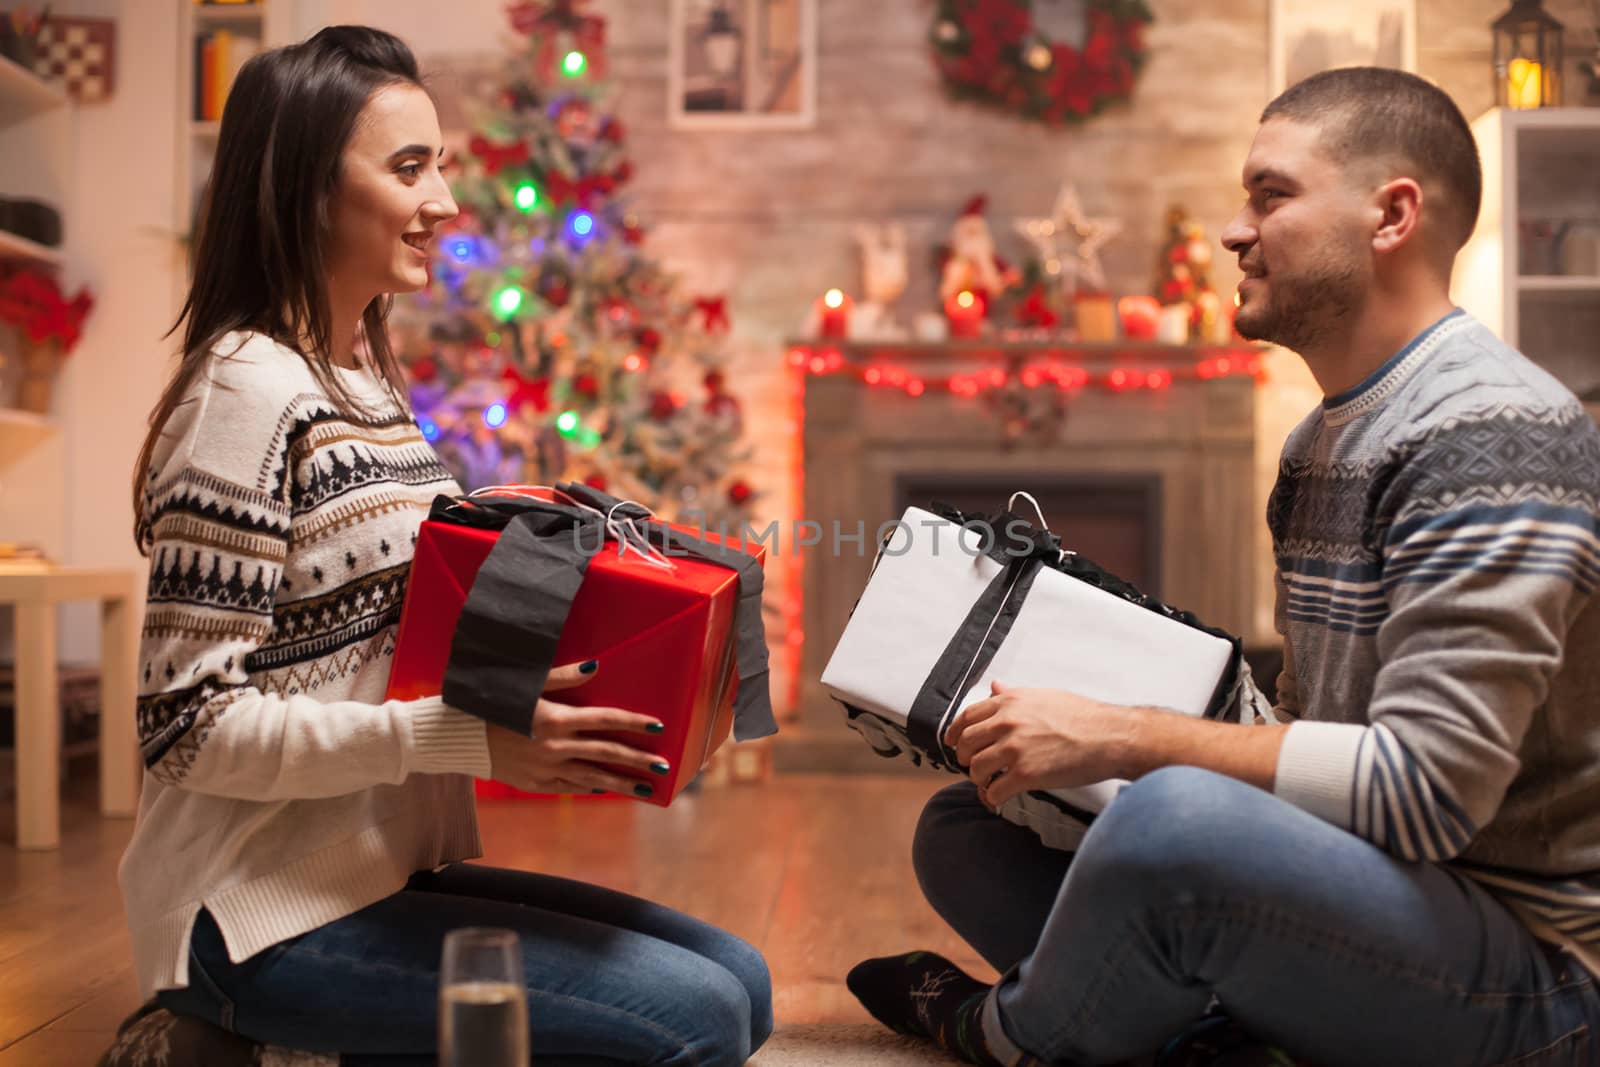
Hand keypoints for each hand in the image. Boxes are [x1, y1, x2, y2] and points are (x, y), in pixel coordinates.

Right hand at [485, 660, 667, 795]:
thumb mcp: (527, 684)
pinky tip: (605, 788)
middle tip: (664, 768)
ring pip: (592, 778)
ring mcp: (545, 768)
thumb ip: (564, 676)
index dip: (634, 723)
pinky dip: (588, 787)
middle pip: (606, 754)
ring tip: (647, 790)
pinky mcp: (534, 783)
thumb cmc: (493, 701)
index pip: (606, 720)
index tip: (658, 727)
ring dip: (621, 783)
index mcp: (556, 719)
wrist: (457, 736)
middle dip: (638, 761)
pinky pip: (568, 786)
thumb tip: (596, 666)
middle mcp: (555, 747)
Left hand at [944, 680, 1140, 809]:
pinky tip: (997, 798)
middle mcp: (1007, 722)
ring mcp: (1014, 749)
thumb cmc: (1083, 716)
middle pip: (966, 743)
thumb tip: (995, 687)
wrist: (1110, 736)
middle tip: (971, 765)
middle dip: (964, 757)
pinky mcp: (1025, 775)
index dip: (954, 732)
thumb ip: (1013, 695)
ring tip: (988, 782)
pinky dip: (992, 798)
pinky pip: (994, 791)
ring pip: (976, 768)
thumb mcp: (1043, 696)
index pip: (967, 716)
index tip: (952, 742)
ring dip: (979, 779)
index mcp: (1010, 702)